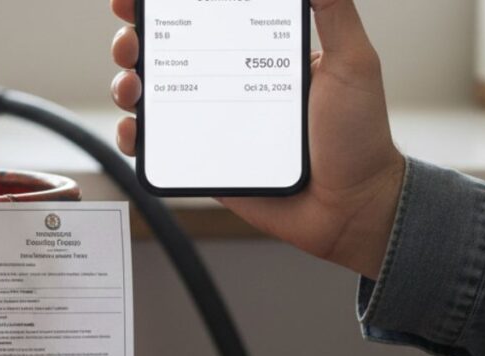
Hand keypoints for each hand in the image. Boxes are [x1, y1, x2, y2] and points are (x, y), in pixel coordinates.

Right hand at [111, 0, 405, 279]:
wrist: (350, 206)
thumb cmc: (358, 137)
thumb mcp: (353, 64)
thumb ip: (334, 14)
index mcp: (256, 52)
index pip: (203, 17)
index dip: (167, 3)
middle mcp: (227, 83)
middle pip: (165, 53)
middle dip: (134, 41)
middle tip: (130, 44)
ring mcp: (211, 122)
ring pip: (151, 96)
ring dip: (126, 84)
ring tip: (131, 87)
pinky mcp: (202, 160)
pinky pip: (157, 145)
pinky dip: (133, 135)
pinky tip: (134, 129)